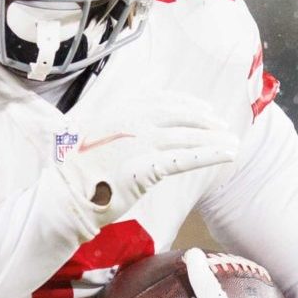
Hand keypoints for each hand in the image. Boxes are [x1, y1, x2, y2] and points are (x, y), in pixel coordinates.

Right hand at [52, 95, 236, 222]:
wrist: (64, 197)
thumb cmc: (78, 173)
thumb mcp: (94, 137)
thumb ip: (117, 127)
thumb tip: (138, 125)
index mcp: (119, 111)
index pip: (161, 99)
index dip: (186, 103)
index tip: (204, 108)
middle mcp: (131, 122)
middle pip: (178, 115)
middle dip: (205, 120)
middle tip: (223, 125)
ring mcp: (139, 144)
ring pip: (186, 137)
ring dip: (214, 138)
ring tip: (232, 142)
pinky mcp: (146, 169)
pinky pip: (186, 159)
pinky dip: (210, 155)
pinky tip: (228, 154)